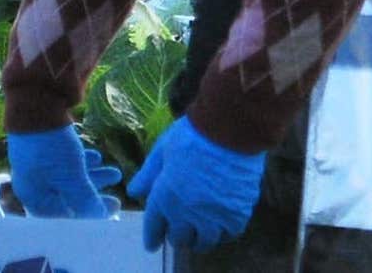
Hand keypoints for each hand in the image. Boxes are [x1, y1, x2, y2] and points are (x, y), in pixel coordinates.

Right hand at [5, 126, 120, 218]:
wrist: (36, 102)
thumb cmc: (52, 147)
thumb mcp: (72, 177)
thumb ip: (85, 199)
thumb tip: (101, 216)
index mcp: (33, 196)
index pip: (63, 216)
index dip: (89, 215)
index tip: (113, 208)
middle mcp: (32, 183)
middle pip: (67, 196)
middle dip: (95, 193)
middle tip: (117, 191)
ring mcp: (36, 163)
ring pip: (68, 177)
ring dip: (92, 176)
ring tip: (115, 172)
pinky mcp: (43, 145)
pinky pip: (65, 161)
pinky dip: (82, 162)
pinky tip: (96, 157)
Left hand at [129, 116, 265, 252]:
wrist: (231, 128)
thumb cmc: (194, 134)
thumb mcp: (163, 149)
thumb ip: (148, 174)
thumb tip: (134, 192)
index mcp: (164, 197)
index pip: (153, 229)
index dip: (153, 237)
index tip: (153, 243)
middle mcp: (186, 213)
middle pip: (179, 239)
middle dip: (177, 234)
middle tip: (181, 228)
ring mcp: (213, 215)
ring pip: (204, 242)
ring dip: (200, 237)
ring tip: (203, 230)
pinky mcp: (237, 212)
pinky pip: (229, 233)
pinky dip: (224, 231)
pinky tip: (224, 221)